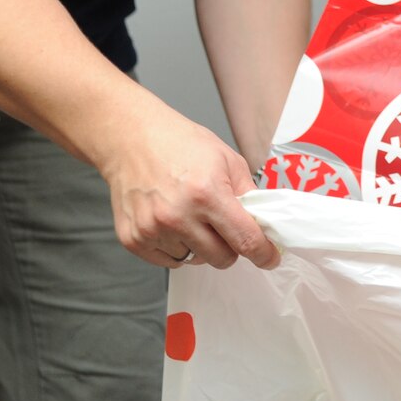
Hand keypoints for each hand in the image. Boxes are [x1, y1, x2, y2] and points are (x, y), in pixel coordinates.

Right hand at [99, 108, 277, 270]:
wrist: (131, 139)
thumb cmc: (179, 144)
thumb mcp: (226, 158)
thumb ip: (248, 194)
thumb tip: (263, 224)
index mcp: (206, 194)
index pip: (245, 240)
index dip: (263, 253)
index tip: (270, 258)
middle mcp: (178, 216)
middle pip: (221, 258)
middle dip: (230, 246)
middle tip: (223, 226)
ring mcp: (153, 230)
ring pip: (194, 260)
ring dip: (200, 245)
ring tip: (190, 214)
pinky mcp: (134, 239)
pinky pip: (169, 261)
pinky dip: (176, 247)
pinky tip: (171, 221)